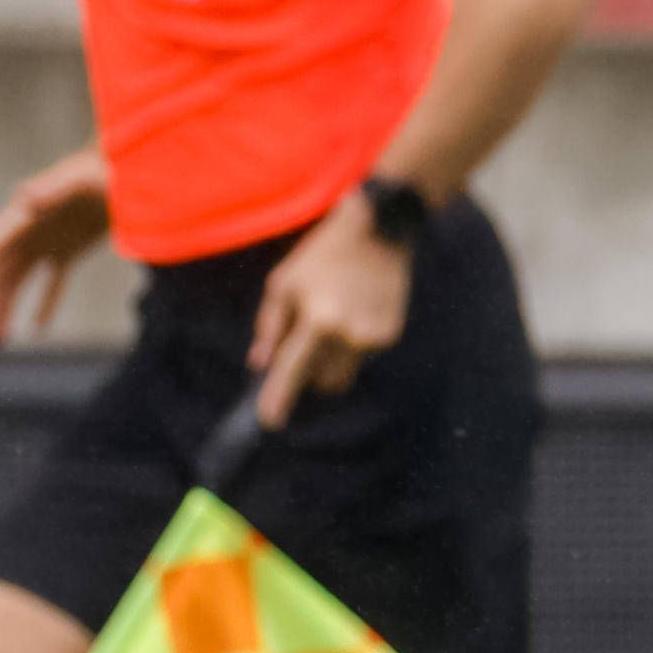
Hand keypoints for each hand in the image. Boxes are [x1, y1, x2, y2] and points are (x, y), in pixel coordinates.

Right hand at [0, 147, 113, 348]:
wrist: (128, 169)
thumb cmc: (103, 170)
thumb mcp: (80, 179)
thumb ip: (53, 189)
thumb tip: (23, 197)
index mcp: (22, 216)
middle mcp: (28, 231)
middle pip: (1, 274)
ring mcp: (47, 241)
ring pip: (20, 281)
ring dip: (9, 308)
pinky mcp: (70, 249)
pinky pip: (53, 282)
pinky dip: (46, 302)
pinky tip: (39, 326)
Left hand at [249, 190, 413, 428]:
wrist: (379, 231)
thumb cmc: (322, 255)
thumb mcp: (283, 283)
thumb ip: (269, 327)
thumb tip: (261, 364)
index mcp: (318, 320)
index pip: (293, 370)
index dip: (279, 397)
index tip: (269, 421)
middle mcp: (350, 334)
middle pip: (326, 383)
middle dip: (310, 377)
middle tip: (301, 353)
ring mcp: (375, 336)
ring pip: (346, 371)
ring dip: (332, 360)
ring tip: (330, 319)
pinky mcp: (391, 333)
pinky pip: (364, 355)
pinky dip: (352, 344)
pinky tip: (352, 311)